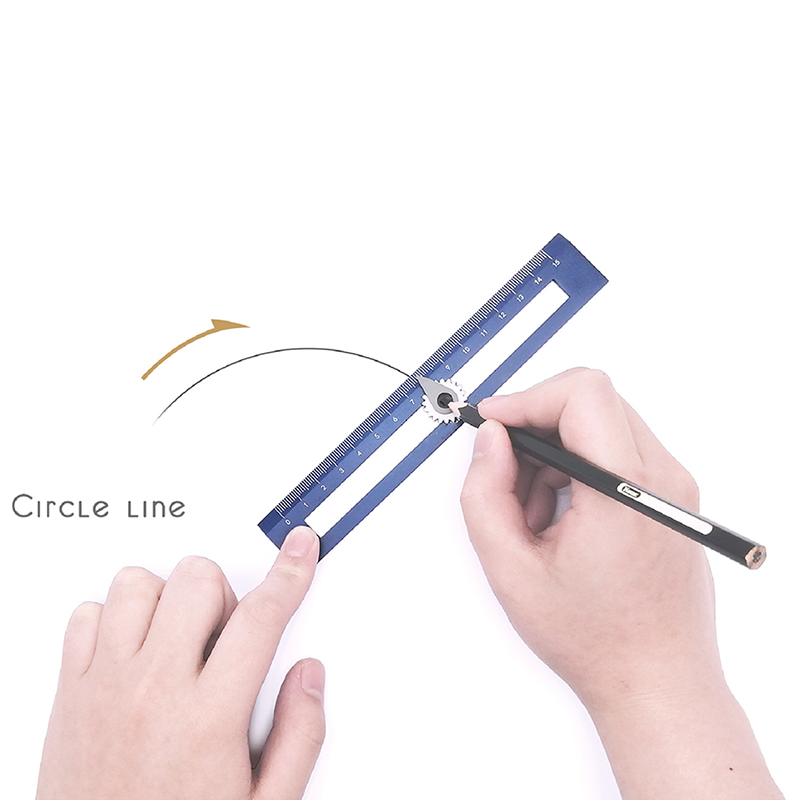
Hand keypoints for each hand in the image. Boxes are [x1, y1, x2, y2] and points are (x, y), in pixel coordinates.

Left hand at [36, 526, 323, 799]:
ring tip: (179, 636)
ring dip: (166, 598)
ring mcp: (104, 687)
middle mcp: (153, 692)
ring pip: (137, 585)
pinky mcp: (68, 693)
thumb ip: (299, 738)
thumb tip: (309, 679)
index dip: (287, 575)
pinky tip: (133, 646)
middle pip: (196, 582)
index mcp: (207, 718)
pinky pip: (85, 616)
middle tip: (226, 631)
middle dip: (223, 592)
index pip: (259, 619)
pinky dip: (111, 617)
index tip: (297, 551)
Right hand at [460, 368, 782, 797]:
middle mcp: (662, 479)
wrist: (658, 681)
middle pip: (592, 401)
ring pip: (602, 424)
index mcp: (626, 492)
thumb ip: (485, 495)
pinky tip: (559, 518)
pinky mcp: (671, 497)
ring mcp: (673, 487)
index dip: (528, 397)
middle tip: (505, 470)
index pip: (583, 392)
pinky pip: (617, 452)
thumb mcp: (512, 570)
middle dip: (537, 425)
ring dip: (555, 452)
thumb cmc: (598, 640)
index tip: (495, 422)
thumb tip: (490, 442)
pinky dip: (578, 469)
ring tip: (534, 513)